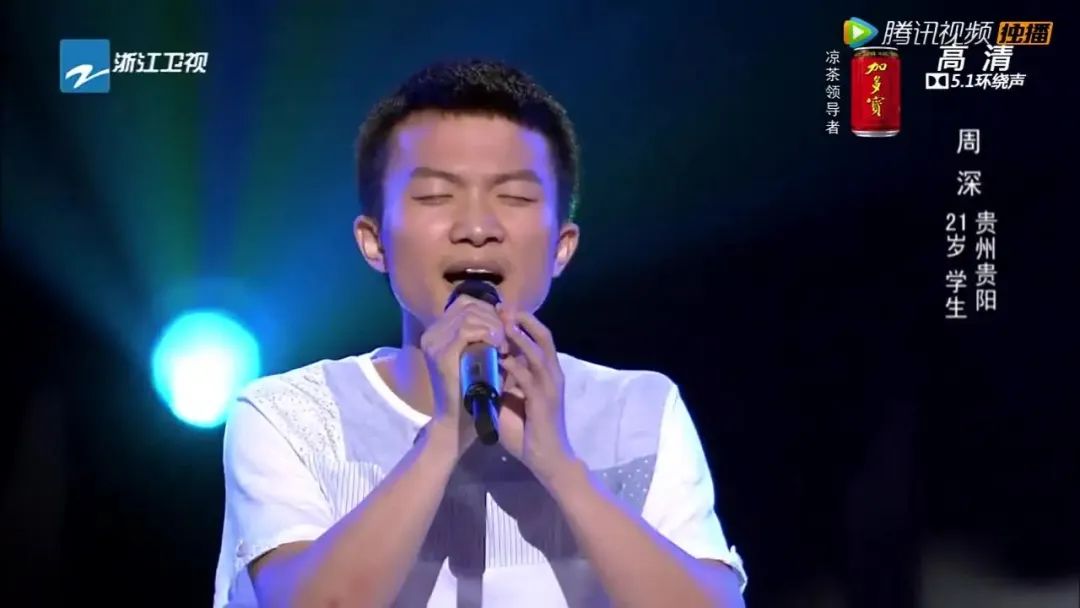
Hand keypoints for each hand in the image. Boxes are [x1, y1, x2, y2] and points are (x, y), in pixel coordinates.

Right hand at [419, 294, 507, 458]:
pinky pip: (468, 330)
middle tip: (506, 340)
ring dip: (493, 327)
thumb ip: (490, 332)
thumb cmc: (475, 390)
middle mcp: (432, 334)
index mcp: (438, 332)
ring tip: (503, 347)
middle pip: (469, 306)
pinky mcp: (441, 354)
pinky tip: (498, 349)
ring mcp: (434, 343)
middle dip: (494, 319)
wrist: (460, 420)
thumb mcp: (483, 355)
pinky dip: (488, 335)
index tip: (504, 329)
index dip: (489, 310)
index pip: (465, 303)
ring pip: (470, 315)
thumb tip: (507, 310)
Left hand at [496, 308, 576, 484]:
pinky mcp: (545, 401)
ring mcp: (551, 386)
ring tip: (504, 322)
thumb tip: (483, 364)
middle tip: (502, 307)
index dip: (520, 322)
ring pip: (539, 352)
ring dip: (521, 336)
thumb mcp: (510, 399)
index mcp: (545, 372)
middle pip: (543, 336)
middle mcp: (552, 374)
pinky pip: (530, 377)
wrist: (546, 458)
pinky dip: (516, 365)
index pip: (537, 338)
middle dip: (523, 320)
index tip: (499, 309)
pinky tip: (500, 358)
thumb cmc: (527, 431)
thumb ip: (502, 381)